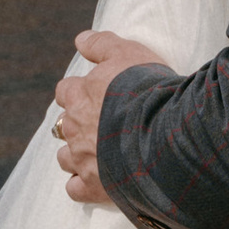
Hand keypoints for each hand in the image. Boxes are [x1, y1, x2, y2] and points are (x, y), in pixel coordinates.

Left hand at [54, 30, 169, 206]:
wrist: (164, 134)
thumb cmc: (147, 90)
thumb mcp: (128, 53)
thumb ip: (102, 44)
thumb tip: (80, 39)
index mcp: (79, 96)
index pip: (66, 91)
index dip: (79, 92)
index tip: (95, 95)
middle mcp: (74, 127)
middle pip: (64, 125)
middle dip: (77, 125)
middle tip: (100, 125)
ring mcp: (81, 158)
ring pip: (65, 158)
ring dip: (76, 155)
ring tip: (97, 154)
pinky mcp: (93, 186)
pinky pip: (75, 189)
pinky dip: (82, 186)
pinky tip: (96, 182)